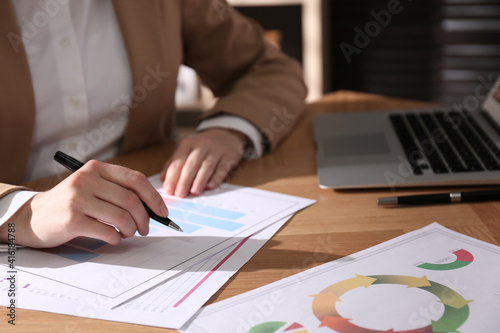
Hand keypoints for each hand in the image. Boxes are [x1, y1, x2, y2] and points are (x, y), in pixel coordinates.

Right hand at [0, 161, 168, 247]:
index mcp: (97, 168)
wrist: (33, 216)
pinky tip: (113, 238)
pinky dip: (116, 238)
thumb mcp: (93, 187)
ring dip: (131, 230)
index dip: (154, 197)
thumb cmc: (72, 203)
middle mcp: (87, 179)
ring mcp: (78, 199)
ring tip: (128, 234)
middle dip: (145, 218)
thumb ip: (118, 191)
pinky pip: (107, 231)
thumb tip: (153, 208)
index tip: (163, 212)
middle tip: (145, 229)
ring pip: (121, 216)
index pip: (135, 179)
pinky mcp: (71, 219)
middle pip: (131, 200)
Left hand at [161, 128, 246, 196]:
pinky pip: (222, 168)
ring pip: (207, 166)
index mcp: (188, 143)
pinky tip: (210, 186)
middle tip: (180, 194)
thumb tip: (163, 178)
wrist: (226, 135)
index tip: (168, 190)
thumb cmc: (203, 147)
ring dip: (200, 180)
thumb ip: (174, 162)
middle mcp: (202, 145)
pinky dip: (216, 178)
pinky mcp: (229, 156)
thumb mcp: (187, 149)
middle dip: (184, 180)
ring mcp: (217, 150)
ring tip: (194, 192)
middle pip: (192, 164)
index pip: (178, 161)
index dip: (172, 177)